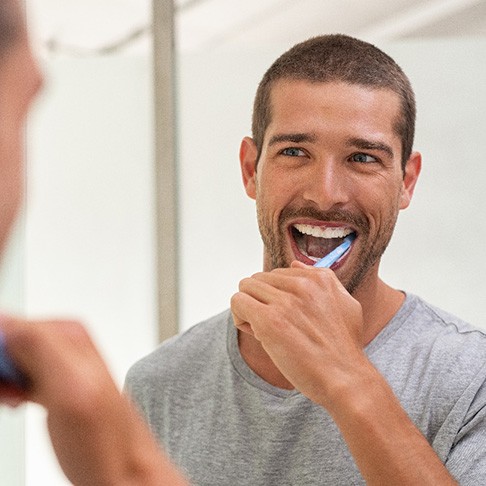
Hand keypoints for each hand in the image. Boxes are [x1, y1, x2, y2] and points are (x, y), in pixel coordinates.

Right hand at [0, 315, 187, 485]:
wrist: (125, 470)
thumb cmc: (107, 440)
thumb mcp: (71, 389)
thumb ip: (41, 349)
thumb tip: (6, 321)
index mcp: (68, 334)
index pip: (8, 325)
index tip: (5, 382)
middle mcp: (65, 344)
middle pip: (7, 341)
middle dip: (1, 370)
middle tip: (10, 394)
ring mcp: (60, 365)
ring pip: (9, 360)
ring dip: (3, 382)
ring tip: (15, 400)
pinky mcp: (54, 384)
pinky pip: (17, 374)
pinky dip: (9, 389)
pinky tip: (17, 402)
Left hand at [231, 261, 365, 408]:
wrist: (345, 379)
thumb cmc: (343, 348)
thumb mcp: (345, 304)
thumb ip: (322, 279)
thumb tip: (295, 264)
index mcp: (319, 278)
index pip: (278, 274)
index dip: (276, 296)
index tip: (286, 317)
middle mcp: (302, 285)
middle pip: (259, 279)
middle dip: (260, 301)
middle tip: (274, 326)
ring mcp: (285, 302)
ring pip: (246, 288)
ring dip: (249, 309)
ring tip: (264, 330)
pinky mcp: (270, 320)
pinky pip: (238, 302)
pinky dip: (240, 318)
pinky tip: (256, 334)